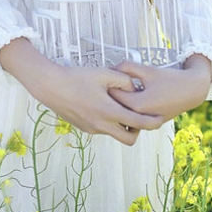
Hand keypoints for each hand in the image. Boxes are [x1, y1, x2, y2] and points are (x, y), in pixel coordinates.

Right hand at [0, 37, 157, 145]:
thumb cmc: (77, 77)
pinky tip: (105, 106)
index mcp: (109, 112)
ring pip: (115, 134)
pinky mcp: (84, 128)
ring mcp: (92, 128)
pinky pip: (103, 129)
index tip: (161, 119)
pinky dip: (109, 122)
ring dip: (122, 125)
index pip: (138, 123)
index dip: (152, 122)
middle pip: (129, 139)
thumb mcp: (104, 73)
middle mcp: (101, 125)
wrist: (51, 86)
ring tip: (122, 107)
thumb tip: (136, 88)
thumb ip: (124, 81)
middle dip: (138, 131)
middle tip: (139, 116)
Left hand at [108, 54, 211, 128]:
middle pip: (116, 107)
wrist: (193, 91)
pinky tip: (130, 98)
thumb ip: (127, 67)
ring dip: (120, 104)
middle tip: (109, 83)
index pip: (113, 96)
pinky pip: (135, 118)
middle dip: (111, 96)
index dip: (108, 84)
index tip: (107, 77)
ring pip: (125, 115)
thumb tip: (111, 68)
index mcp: (138, 104)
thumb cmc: (171, 79)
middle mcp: (141, 117)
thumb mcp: (148, 70)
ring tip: (119, 91)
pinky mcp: (152, 123)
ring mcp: (147, 123)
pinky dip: (130, 110)